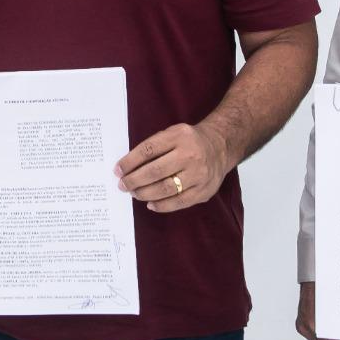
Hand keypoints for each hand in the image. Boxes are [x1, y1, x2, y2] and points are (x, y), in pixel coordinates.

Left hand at [115, 123, 229, 211]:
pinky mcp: (204, 190)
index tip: (118, 170)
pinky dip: (162, 205)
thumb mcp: (172, 133)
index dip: (130, 162)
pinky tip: (150, 204)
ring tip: (134, 193)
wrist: (221, 146)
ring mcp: (198, 174)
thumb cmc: (189, 141)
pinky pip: (179, 202)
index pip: (148, 150)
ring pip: (166, 189)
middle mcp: (190, 155)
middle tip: (123, 185)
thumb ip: (154, 146)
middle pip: (155, 171)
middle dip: (134, 180)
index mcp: (179, 137)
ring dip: (145, 193)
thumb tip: (128, 167)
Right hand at [295, 281, 339, 339]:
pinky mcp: (301, 322)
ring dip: (331, 337)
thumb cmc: (328, 284)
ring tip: (336, 321)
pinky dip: (324, 331)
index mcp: (315, 325)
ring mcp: (302, 324)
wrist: (315, 270)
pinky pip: (316, 336)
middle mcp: (306, 326)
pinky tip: (329, 319)